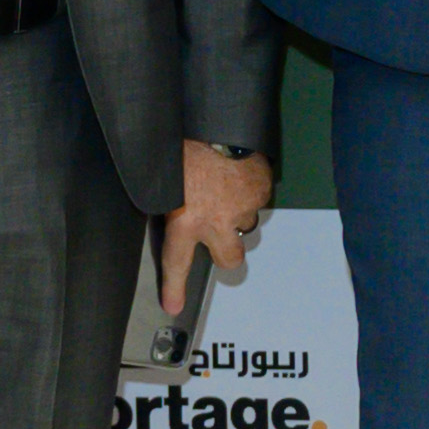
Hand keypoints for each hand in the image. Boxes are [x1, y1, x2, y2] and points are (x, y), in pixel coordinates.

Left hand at [163, 144, 269, 311]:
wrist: (217, 122)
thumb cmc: (187, 146)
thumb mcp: (166, 181)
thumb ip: (173, 204)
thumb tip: (174, 212)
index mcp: (186, 219)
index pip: (177, 262)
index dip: (174, 288)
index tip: (174, 306)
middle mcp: (216, 221)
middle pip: (230, 258)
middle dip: (226, 253)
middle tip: (219, 238)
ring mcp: (242, 208)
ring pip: (245, 224)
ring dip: (237, 214)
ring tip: (225, 189)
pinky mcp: (261, 192)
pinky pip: (258, 200)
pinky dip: (249, 191)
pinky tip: (237, 175)